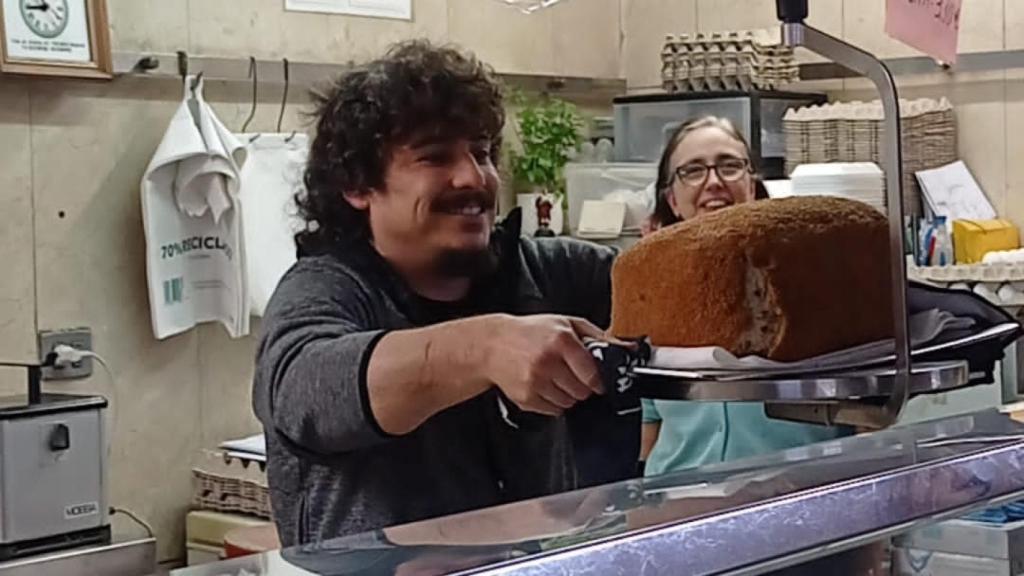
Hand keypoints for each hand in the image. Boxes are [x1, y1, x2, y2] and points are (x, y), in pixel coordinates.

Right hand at [481, 315, 605, 416]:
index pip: (591, 374)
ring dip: (568, 395)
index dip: (598, 381)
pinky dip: (553, 402)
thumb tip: (628, 348)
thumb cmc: (531, 333)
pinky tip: (544, 386)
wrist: (492, 345)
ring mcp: (534, 382)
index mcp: (561, 341)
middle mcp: (547, 362)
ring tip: (555, 378)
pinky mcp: (525, 398)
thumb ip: (599, 336)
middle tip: (572, 375)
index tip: (597, 380)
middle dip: (583, 386)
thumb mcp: (566, 324)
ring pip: (569, 403)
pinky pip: (553, 410)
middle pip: (582, 391)